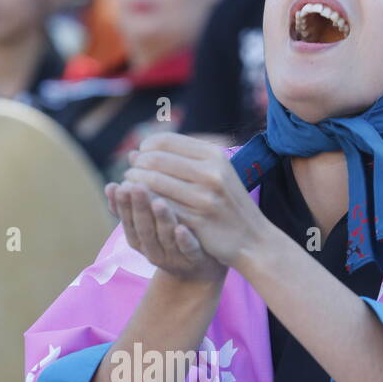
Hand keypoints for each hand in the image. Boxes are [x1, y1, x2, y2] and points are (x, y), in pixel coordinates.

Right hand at [104, 176, 226, 284]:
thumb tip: (109, 186)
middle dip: (140, 208)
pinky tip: (181, 228)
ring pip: (166, 237)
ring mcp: (174, 256)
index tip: (119, 186)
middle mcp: (153, 250)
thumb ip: (129, 209)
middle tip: (137, 186)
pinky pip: (189, 250)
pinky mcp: (195, 259)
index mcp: (139, 241)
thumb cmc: (167, 239)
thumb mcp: (146, 225)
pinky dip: (184, 240)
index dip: (123, 206)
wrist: (196, 271)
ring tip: (159, 202)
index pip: (128, 222)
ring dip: (162, 220)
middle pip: (145, 229)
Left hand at [118, 132, 270, 270]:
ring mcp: (205, 198)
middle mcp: (211, 173)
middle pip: (156, 160)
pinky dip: (145, 205)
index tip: (139, 158)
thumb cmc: (228, 204)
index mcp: (214, 155)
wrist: (253, 239)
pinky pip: (160, 208)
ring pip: (154, 183)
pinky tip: (140, 207)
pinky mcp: (198, 221)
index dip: (144, 148)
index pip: (164, 142)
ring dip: (134, 186)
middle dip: (136, 167)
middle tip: (129, 175)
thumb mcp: (215, 173)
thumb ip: (179, 160)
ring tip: (130, 190)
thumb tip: (133, 152)